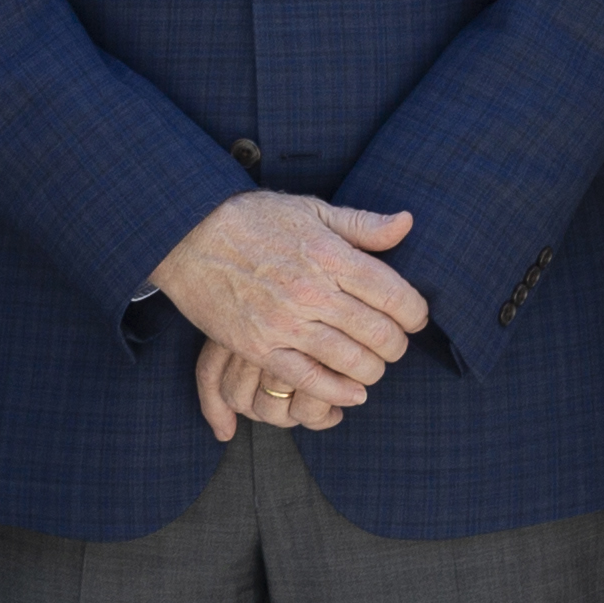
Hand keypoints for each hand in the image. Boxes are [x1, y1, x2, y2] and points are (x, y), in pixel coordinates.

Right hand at [155, 189, 425, 430]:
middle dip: (397, 346)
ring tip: (373, 365)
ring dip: (373, 370)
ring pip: (351, 361)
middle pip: (379, 333)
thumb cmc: (253, 219)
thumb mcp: (311, 209)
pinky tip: (352, 392)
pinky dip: (338, 392)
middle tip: (395, 345)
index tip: (414, 318)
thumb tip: (407, 223)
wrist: (188, 234)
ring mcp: (284, 323)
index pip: (395, 294)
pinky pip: (309, 381)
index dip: (415, 313)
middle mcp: (312, 291)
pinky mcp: (258, 347)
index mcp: (330, 254)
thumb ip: (362, 224)